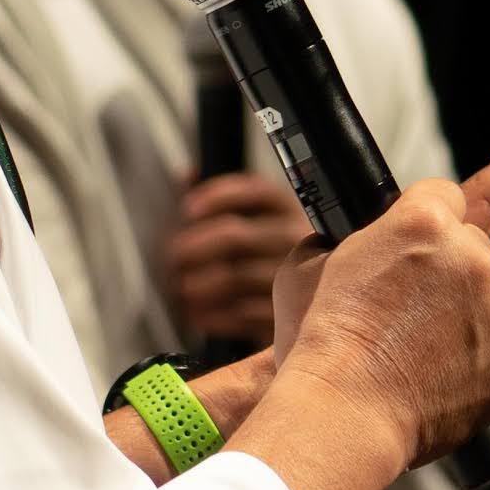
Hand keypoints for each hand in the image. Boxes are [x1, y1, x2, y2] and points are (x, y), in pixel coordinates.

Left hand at [165, 172, 312, 343]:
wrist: (315, 306)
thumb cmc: (268, 256)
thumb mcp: (258, 221)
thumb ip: (223, 198)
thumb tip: (188, 174)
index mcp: (288, 210)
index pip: (256, 191)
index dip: (219, 196)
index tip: (188, 208)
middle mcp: (296, 239)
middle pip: (237, 237)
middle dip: (196, 246)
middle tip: (174, 256)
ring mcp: (297, 278)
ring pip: (237, 278)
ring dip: (201, 284)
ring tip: (182, 287)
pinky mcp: (289, 313)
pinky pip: (245, 314)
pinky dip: (216, 316)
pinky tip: (198, 315)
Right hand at [274, 128, 489, 471]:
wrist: (342, 415)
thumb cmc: (318, 339)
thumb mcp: (312, 259)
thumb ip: (360, 237)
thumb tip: (376, 242)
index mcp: (420, 219)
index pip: (447, 193)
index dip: (442, 206)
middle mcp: (471, 254)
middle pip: (471, 250)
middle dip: (443, 277)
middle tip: (400, 319)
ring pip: (487, 304)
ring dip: (458, 324)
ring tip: (409, 360)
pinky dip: (475, 366)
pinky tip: (437, 382)